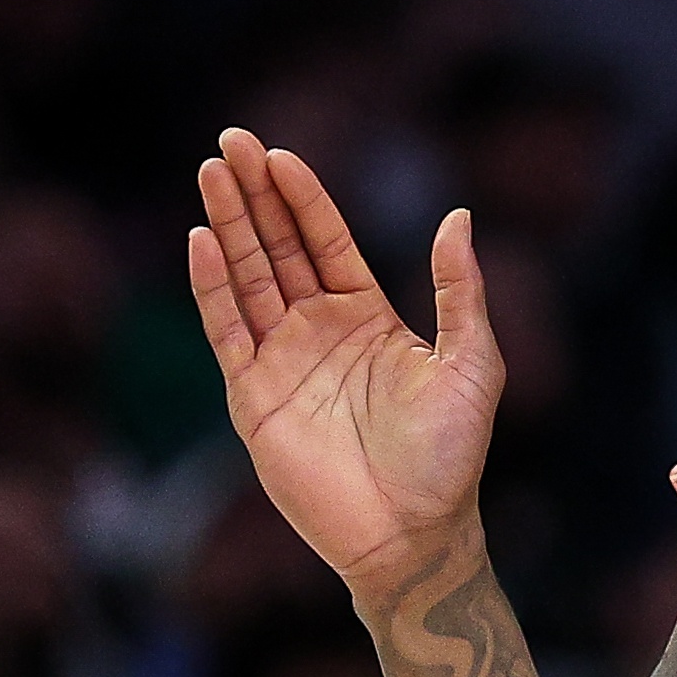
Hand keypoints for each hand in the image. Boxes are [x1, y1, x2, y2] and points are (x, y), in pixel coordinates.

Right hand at [190, 130, 502, 605]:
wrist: (416, 535)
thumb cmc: (451, 458)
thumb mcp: (473, 363)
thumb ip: (460, 291)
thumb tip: (458, 216)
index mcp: (367, 317)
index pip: (325, 241)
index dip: (302, 198)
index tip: (279, 154)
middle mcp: (318, 332)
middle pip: (276, 248)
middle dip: (253, 194)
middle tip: (229, 141)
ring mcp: (281, 363)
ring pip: (247, 279)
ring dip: (228, 226)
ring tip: (210, 174)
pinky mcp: (253, 400)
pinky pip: (228, 332)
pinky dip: (214, 287)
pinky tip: (203, 241)